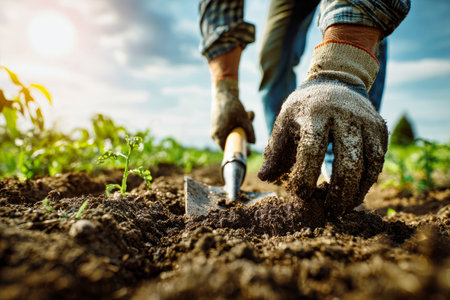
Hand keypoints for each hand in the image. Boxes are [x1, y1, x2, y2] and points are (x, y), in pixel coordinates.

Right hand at [211, 78, 255, 148]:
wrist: (224, 92)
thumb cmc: (232, 106)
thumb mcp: (244, 119)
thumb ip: (249, 131)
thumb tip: (253, 142)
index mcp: (218, 136)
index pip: (229, 150)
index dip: (240, 151)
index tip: (249, 153)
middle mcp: (215, 134)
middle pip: (232, 141)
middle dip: (244, 134)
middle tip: (251, 126)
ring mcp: (216, 129)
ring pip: (233, 133)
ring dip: (243, 126)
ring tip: (248, 113)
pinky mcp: (219, 123)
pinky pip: (230, 128)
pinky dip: (239, 122)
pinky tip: (245, 112)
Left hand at [258, 41, 387, 215]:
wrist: (337, 80)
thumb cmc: (306, 106)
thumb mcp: (285, 120)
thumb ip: (275, 149)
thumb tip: (264, 178)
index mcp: (315, 113)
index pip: (312, 150)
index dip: (306, 176)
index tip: (300, 195)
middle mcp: (344, 116)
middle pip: (347, 162)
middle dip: (338, 193)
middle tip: (329, 212)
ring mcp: (366, 121)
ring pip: (368, 165)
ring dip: (356, 192)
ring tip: (342, 208)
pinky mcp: (380, 128)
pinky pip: (378, 161)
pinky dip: (368, 181)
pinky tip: (355, 193)